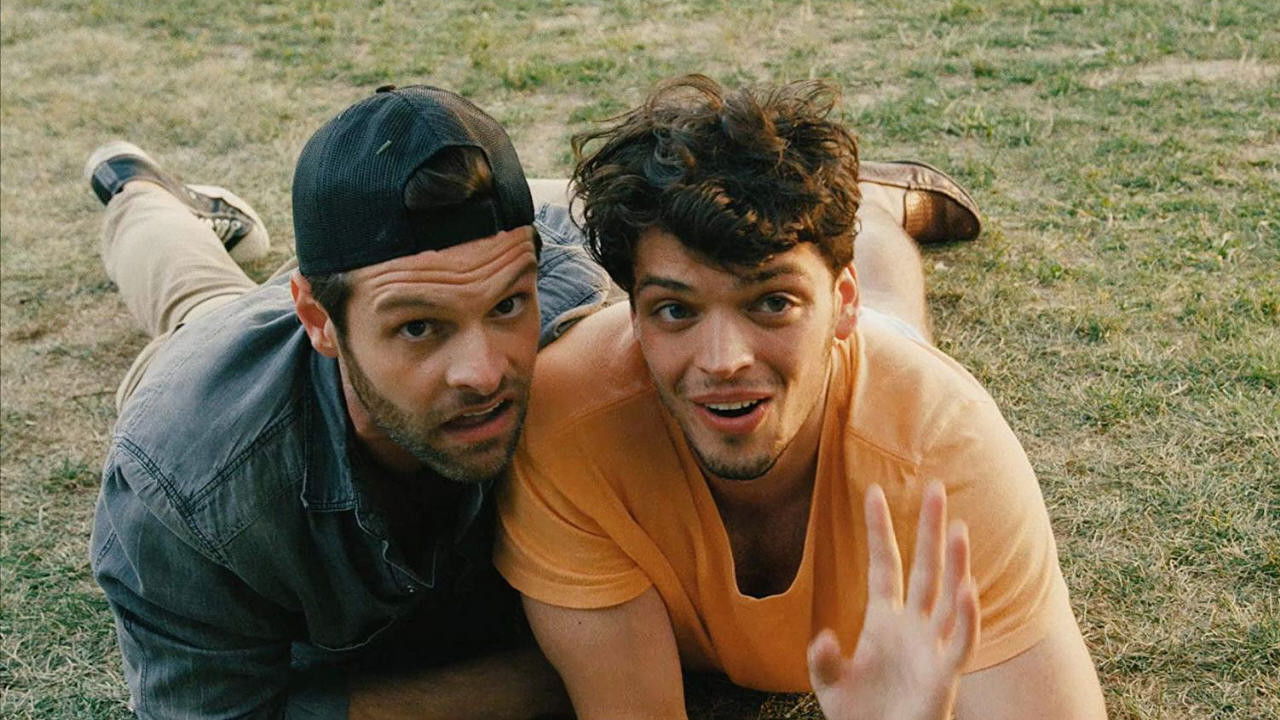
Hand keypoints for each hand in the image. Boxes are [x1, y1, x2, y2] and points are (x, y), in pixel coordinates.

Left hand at [807, 482, 978, 719]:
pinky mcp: (945, 675)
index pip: (884, 565)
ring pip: (949, 596)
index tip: (873, 492)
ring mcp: (932, 647)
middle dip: (929, 530)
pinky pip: (961, 641)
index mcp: (883, 619)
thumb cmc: (861, 715)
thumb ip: (824, 661)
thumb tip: (824, 638)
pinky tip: (967, 589)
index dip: (880, 531)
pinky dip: (966, 617)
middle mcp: (913, 625)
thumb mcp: (830, 684)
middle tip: (935, 488)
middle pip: (925, 567)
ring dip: (956, 564)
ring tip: (960, 529)